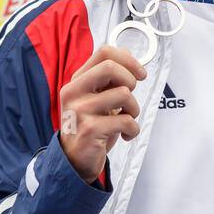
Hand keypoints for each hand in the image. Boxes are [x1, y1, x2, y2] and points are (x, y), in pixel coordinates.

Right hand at [59, 45, 146, 183]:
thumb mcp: (95, 97)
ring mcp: (80, 110)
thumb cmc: (90, 126)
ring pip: (124, 94)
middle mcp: (74, 92)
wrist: (74, 160)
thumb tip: (127, 54)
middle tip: (129, 97)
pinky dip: (133, 129)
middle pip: (110, 67)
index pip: (104, 52)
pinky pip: (126, 121)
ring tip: (126, 119)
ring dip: (134, 109)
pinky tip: (125, 135)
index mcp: (77, 81)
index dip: (129, 60)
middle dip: (130, 80)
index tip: (140, 73)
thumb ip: (108, 78)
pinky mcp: (90, 129)